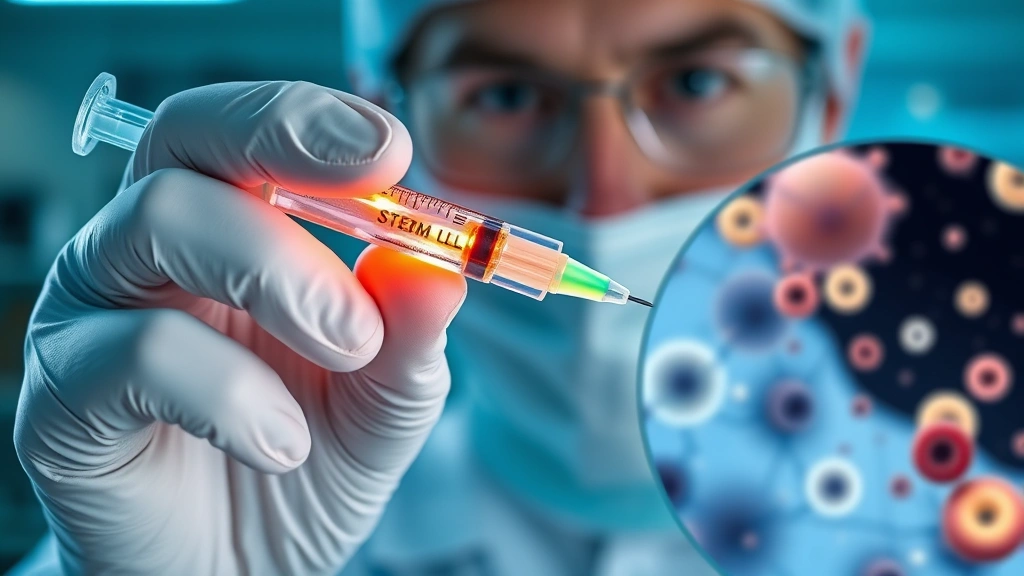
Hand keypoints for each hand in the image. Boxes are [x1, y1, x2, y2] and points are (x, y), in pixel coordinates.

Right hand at [14, 81, 465, 574]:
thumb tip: (437, 264)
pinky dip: (233, 394)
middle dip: (286, 158)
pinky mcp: (61, 398)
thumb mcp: (384, 394)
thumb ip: (410, 329)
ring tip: (348, 356)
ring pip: (158, 219)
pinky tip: (280, 446)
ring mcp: (93, 313)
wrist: (237, 568)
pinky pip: (136, 353)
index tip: (391, 150)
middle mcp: (147, 246)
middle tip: (381, 243)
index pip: (244, 128)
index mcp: (225, 223)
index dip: (309, 120)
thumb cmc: (306, 458)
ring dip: (278, 277)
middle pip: (186, 137)